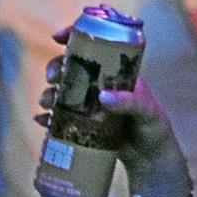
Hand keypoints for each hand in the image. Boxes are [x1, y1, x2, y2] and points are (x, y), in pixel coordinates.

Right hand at [37, 28, 189, 194]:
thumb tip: (103, 97)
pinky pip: (60, 116)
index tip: (58, 36)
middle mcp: (103, 85)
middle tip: (53, 78)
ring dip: (50, 92)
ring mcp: (92, 104)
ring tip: (47, 103)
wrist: (149, 159)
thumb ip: (130, 104)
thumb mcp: (147, 113)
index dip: (78, 36)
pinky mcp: (83, 124)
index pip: (99, 47)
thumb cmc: (154, 129)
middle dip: (58, 67)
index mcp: (120, 74)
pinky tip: (42, 120)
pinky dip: (48, 116)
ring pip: (64, 91)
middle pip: (74, 68)